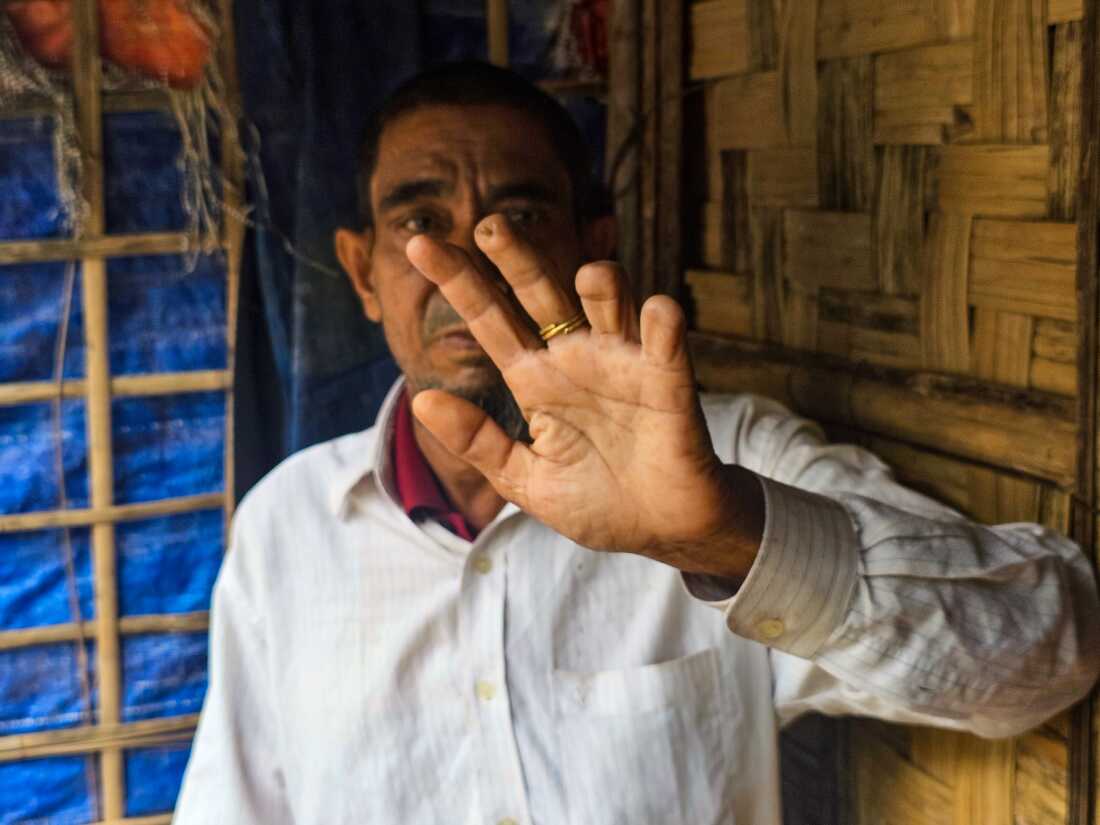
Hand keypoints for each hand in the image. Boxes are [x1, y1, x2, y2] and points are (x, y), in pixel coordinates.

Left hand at [407, 215, 763, 578]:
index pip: (491, 320)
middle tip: (489, 226)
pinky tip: (657, 310)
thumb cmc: (595, 502)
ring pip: (609, 303)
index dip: (459, 283)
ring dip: (601, 283)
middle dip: (517, 259)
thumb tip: (420, 399)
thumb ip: (476, 441)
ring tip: (590, 278)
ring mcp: (623, 365)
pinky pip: (666, 343)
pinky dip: (661, 322)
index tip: (420, 245)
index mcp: (535, 380)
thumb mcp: (523, 479)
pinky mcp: (668, 384)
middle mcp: (576, 359)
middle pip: (542, 294)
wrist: (659, 531)